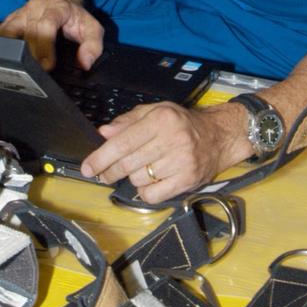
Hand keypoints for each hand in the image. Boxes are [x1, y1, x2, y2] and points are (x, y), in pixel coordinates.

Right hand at [0, 0, 103, 70]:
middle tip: (34, 75)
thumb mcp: (91, 27)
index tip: (47, 65)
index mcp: (54, 9)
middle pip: (26, 32)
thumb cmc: (73, 15)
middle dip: (29, 55)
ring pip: (8, 32)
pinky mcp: (10, 21)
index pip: (46, 26)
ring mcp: (19, 14)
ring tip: (11, 70)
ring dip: (8, 52)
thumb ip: (93, 45)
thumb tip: (85, 63)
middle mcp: (34, 10)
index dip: (44, 46)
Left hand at [80, 100, 250, 201]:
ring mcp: (180, 162)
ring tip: (142, 167)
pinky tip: (152, 180)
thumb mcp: (156, 111)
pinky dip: (146, 191)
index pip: (122, 142)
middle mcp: (171, 139)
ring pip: (138, 180)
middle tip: (102, 174)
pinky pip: (152, 195)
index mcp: (160, 119)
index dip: (100, 157)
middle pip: (127, 163)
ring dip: (132, 177)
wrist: (219, 136)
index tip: (87, 168)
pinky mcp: (187, 181)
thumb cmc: (183, 123)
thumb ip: (128, 121)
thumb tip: (104, 133)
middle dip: (109, 171)